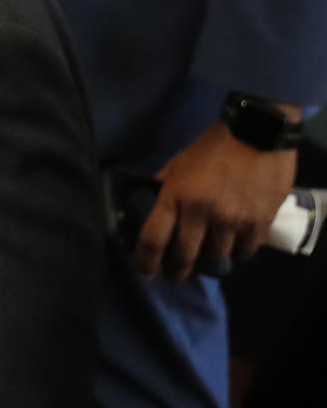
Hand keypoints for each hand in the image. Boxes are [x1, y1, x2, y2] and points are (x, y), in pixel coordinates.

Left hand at [136, 117, 299, 280]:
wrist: (257, 133)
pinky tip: (235, 246)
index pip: (154, 238)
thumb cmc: (213, 147)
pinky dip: (239, 252)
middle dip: (178, 270)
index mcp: (176, 196)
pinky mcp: (260, 222)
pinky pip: (246, 251)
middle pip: (185, 256)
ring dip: (211, 259)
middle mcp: (203, 212)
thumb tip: (149, 204)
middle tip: (175, 274)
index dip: (146, 260)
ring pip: (218, 257)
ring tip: (208, 256)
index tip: (146, 272)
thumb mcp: (178, 162)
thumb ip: (164, 186)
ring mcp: (233, 220)